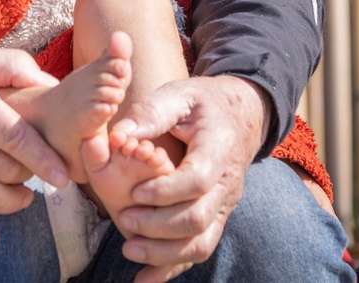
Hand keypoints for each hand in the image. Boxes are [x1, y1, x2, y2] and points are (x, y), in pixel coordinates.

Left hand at [105, 75, 272, 282]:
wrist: (240, 115)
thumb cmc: (202, 102)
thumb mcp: (178, 94)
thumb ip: (150, 112)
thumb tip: (118, 136)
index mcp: (218, 148)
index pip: (198, 179)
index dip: (167, 191)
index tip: (136, 193)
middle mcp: (227, 182)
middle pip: (199, 217)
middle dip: (159, 225)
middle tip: (124, 220)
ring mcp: (224, 204)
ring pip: (202, 242)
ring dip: (165, 253)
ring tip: (129, 249)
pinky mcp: (216, 217)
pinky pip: (200, 247)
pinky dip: (173, 267)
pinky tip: (145, 278)